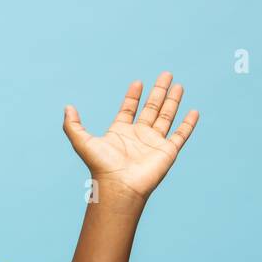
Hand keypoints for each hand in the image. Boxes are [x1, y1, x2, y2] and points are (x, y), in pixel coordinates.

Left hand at [62, 71, 198, 201]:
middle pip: (151, 108)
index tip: (138, 82)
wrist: (119, 186)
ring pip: (166, 117)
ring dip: (173, 101)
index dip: (133, 96)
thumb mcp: (82, 142)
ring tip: (179, 85)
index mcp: (121, 132)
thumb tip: (67, 107)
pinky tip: (194, 111)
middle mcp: (139, 135)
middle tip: (166, 74)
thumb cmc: (101, 167)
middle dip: (158, 91)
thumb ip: (73, 125)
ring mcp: (154, 143)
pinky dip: (188, 124)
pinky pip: (180, 135)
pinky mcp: (167, 151)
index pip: (129, 109)